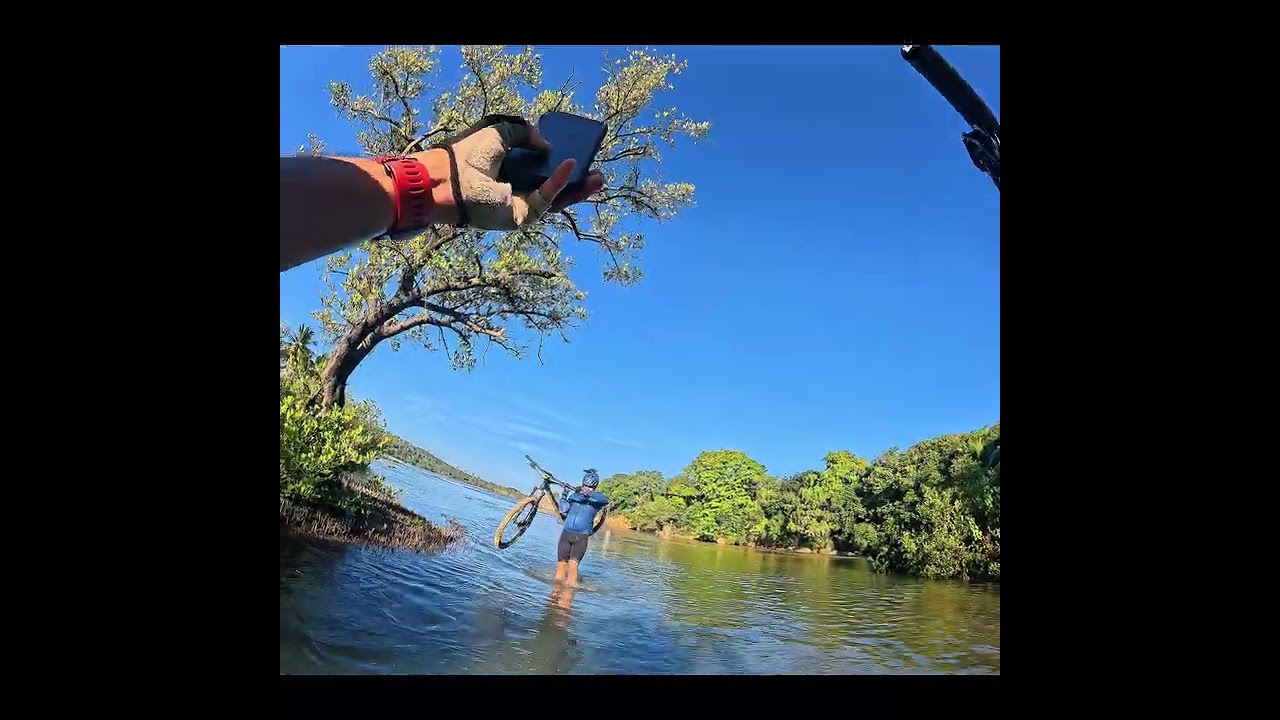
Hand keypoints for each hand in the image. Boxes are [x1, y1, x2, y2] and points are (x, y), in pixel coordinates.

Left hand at [417, 114, 604, 231]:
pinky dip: (559, 183)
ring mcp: (521, 204)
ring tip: (597, 177)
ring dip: (578, 188)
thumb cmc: (468, 156)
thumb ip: (524, 133)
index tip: (577, 151)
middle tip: (595, 169)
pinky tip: (570, 166)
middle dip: (577, 180)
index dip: (559, 161)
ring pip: (557, 198)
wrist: (450, 181)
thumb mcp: (500, 133)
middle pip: (554, 186)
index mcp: (510, 170)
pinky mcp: (523, 215)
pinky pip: (546, 199)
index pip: (541, 168)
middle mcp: (518, 188)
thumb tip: (547, 145)